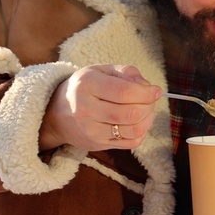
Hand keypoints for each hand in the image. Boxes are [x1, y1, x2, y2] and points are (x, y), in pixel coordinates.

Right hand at [39, 64, 160, 150]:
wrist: (59, 112)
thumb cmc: (87, 87)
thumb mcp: (103, 71)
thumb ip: (127, 72)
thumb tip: (148, 87)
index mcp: (87, 84)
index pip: (125, 92)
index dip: (146, 93)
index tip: (155, 91)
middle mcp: (85, 109)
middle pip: (131, 113)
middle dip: (148, 105)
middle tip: (150, 100)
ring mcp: (90, 130)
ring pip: (133, 130)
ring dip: (147, 119)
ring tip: (145, 110)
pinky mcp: (97, 144)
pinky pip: (131, 142)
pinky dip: (142, 132)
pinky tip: (138, 121)